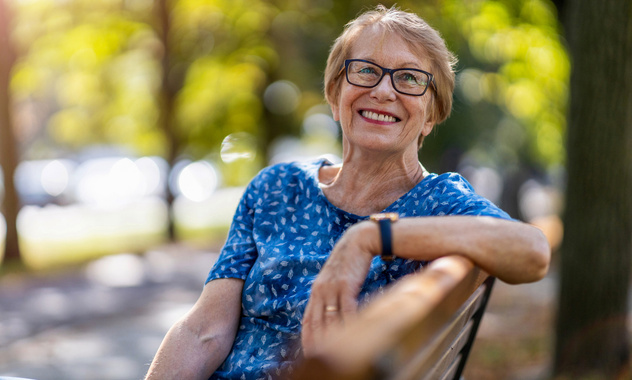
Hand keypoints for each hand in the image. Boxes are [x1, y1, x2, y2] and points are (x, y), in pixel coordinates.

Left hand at [301, 222, 376, 356]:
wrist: (358, 242)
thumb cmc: (349, 263)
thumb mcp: (334, 280)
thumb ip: (329, 296)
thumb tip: (330, 315)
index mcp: (315, 292)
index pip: (307, 320)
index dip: (307, 339)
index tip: (308, 354)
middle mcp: (320, 291)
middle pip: (316, 324)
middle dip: (317, 343)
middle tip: (319, 359)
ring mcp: (332, 288)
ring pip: (330, 319)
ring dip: (333, 338)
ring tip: (335, 354)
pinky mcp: (346, 285)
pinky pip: (346, 309)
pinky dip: (348, 323)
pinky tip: (351, 334)